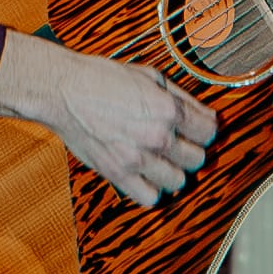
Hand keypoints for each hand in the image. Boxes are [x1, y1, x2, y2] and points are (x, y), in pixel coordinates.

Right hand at [0, 30, 217, 206]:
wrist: (63, 91)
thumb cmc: (102, 78)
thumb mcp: (149, 76)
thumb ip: (181, 97)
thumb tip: (205, 113)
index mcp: (167, 110)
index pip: (209, 131)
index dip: (207, 128)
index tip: (200, 128)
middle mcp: (156, 137)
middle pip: (197, 159)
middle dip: (192, 149)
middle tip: (181, 142)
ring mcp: (137, 159)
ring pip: (179, 182)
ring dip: (175, 171)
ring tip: (164, 159)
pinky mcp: (117, 174)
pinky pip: (150, 198)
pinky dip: (153, 189)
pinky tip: (148, 174)